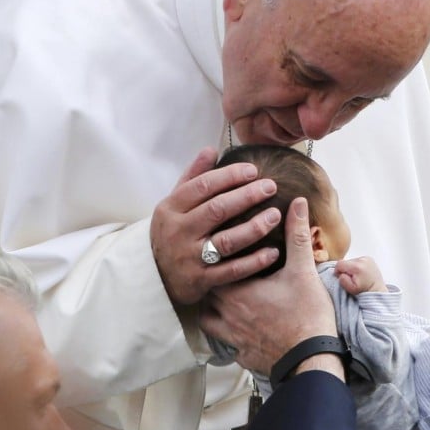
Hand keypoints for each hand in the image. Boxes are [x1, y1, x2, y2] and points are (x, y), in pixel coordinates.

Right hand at [150, 148, 281, 304]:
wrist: (153, 277)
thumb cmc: (171, 232)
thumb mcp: (173, 204)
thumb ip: (192, 177)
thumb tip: (211, 149)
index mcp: (171, 208)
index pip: (203, 185)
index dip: (230, 176)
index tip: (253, 170)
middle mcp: (179, 231)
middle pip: (217, 209)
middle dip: (247, 196)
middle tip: (271, 187)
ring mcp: (189, 257)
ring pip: (227, 240)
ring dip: (254, 227)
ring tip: (275, 215)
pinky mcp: (201, 280)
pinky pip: (232, 270)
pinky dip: (254, 262)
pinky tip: (273, 252)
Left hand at [200, 198, 337, 374]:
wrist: (311, 360)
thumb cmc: (307, 315)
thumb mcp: (303, 270)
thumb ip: (297, 234)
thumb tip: (297, 203)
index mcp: (237, 291)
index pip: (212, 266)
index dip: (214, 255)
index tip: (219, 244)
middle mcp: (227, 314)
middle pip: (206, 291)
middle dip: (212, 279)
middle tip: (221, 266)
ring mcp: (232, 337)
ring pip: (207, 319)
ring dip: (213, 308)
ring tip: (224, 296)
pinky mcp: (241, 355)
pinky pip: (223, 342)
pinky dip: (225, 332)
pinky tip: (235, 326)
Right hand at [334, 256, 386, 293]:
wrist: (377, 290)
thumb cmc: (363, 291)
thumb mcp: (351, 289)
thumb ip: (343, 280)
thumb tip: (340, 273)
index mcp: (357, 267)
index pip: (340, 264)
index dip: (338, 271)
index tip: (342, 277)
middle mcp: (362, 260)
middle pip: (346, 262)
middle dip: (346, 270)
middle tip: (351, 278)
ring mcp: (367, 258)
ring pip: (351, 261)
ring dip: (351, 268)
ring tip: (357, 276)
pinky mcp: (369, 258)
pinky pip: (357, 260)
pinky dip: (356, 266)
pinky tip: (361, 273)